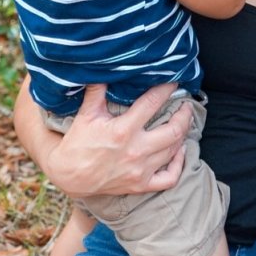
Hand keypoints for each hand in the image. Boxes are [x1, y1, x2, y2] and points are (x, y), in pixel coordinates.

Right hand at [41, 83, 191, 198]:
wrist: (69, 176)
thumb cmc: (77, 144)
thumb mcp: (85, 115)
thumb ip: (97, 92)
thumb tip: (103, 70)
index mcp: (123, 130)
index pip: (152, 103)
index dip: (166, 90)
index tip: (174, 84)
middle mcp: (136, 150)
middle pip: (173, 130)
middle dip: (184, 115)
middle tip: (186, 105)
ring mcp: (140, 170)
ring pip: (174, 150)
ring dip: (182, 134)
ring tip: (183, 123)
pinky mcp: (141, 185)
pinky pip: (170, 177)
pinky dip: (179, 164)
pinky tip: (179, 151)